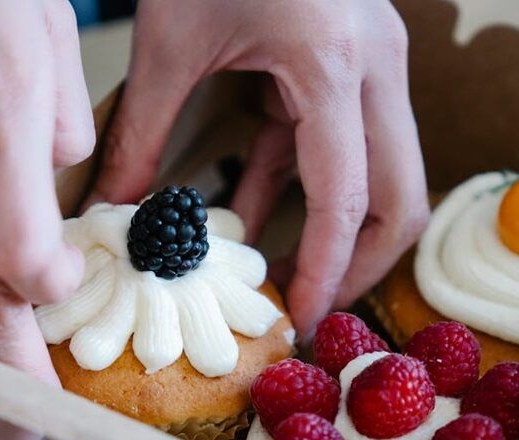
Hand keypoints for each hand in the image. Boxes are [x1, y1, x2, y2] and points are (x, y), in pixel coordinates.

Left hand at [91, 0, 428, 337]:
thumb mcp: (171, 41)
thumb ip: (145, 133)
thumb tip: (115, 213)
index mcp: (334, 63)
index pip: (346, 196)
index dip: (325, 269)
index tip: (298, 319)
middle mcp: (376, 66)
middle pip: (403, 196)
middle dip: (361, 263)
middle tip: (308, 307)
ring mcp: (374, 62)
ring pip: (387, 174)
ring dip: (337, 229)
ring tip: (274, 274)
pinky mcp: (353, 62)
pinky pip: (342, 143)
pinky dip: (304, 183)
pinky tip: (249, 212)